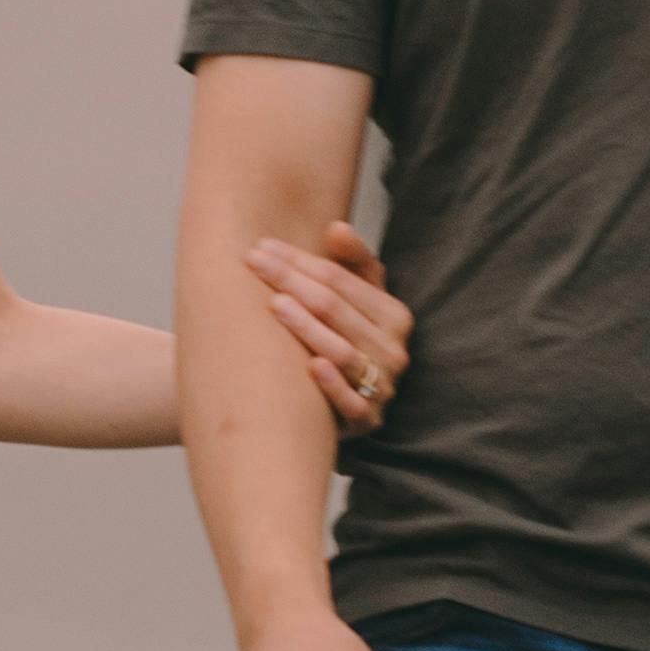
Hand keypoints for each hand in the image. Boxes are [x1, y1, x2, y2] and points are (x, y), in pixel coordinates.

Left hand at [248, 218, 411, 437]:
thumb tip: (336, 229)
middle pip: (336, 310)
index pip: (341, 280)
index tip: (263, 247)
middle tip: (254, 264)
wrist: (357, 402)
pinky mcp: (369, 421)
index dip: (300, 261)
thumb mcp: (359, 296)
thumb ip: (351, 260)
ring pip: (343, 352)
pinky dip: (333, 385)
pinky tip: (310, 366)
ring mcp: (383, 388)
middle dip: (292, 282)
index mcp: (394, 316)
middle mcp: (394, 351)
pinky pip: (353, 404)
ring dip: (308, 328)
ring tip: (274, 305)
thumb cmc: (348, 337)